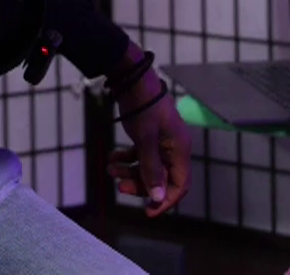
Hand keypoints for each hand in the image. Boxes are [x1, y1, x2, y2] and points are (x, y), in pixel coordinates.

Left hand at [106, 50, 190, 216]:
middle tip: (118, 185)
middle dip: (140, 184)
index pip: (180, 185)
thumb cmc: (143, 106)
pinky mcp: (148, 135)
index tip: (147, 211)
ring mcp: (160, 142)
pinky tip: (111, 158)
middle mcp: (173, 148)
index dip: (165, 200)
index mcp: (179, 149)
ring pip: (147, 167)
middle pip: (161, 178)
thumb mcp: (145, 138)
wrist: (132, 78)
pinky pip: (139, 155)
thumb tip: (157, 196)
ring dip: (129, 171)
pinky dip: (126, 159)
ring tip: (109, 169)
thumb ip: (151, 168)